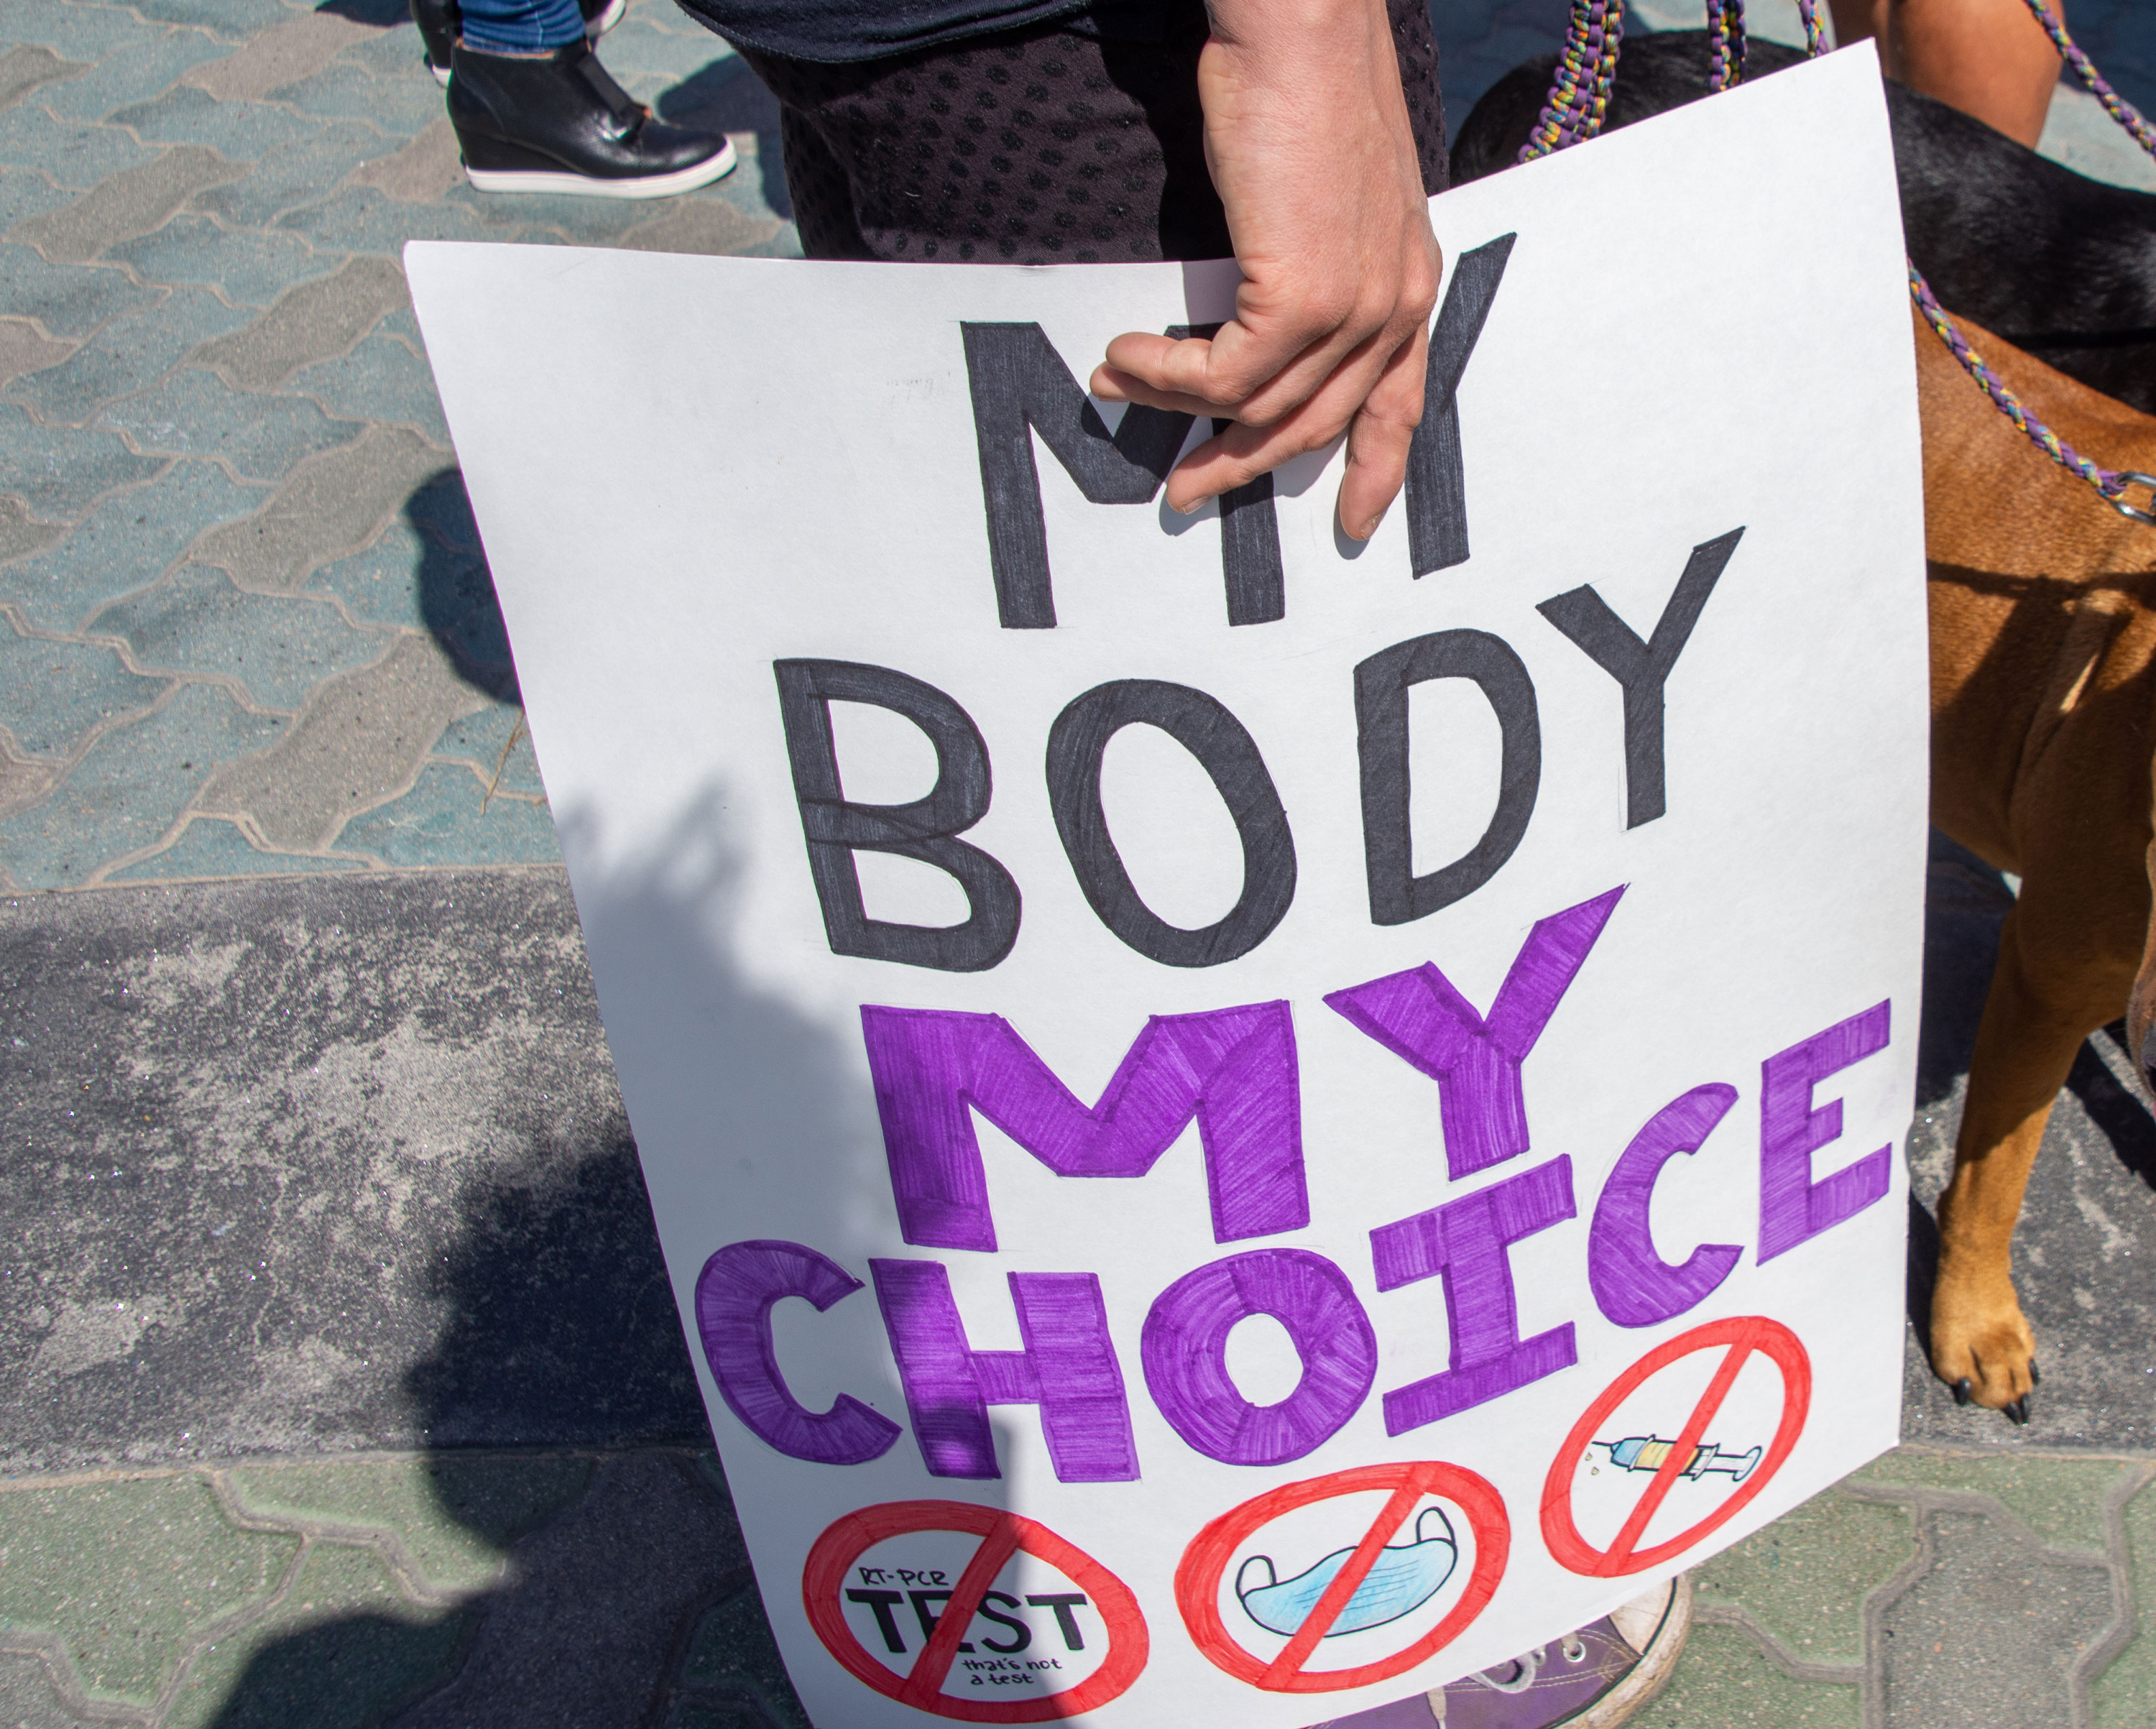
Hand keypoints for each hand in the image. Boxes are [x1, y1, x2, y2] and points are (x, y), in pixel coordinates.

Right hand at [1089, 0, 1441, 540]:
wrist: (1303, 30)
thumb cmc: (1303, 89)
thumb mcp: (1330, 193)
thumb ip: (1317, 263)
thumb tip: (1256, 314)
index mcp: (1410, 283)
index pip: (1401, 402)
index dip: (1377, 472)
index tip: (1355, 525)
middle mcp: (1394, 307)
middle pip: (1317, 426)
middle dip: (1241, 466)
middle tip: (1183, 489)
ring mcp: (1355, 308)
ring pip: (1260, 409)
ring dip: (1177, 409)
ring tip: (1119, 387)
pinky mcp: (1304, 300)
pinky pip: (1223, 377)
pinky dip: (1166, 376)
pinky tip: (1127, 355)